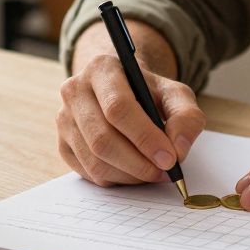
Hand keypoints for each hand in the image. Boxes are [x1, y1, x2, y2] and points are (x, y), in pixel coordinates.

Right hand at [57, 53, 205, 185]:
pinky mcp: (63, 144)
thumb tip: (179, 149)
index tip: (169, 158)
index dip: (145, 137)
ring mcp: (64, 119)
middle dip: (138, 163)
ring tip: (153, 172)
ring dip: (130, 175)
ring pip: (95, 161)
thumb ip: (186, 117)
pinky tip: (134, 171)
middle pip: (102, 139)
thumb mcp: (175, 94)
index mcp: (101, 69)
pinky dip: (116, 179)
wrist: (122, 91)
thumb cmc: (148, 93)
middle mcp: (75, 91)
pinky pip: (89, 173)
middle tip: (165, 172)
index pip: (117, 108)